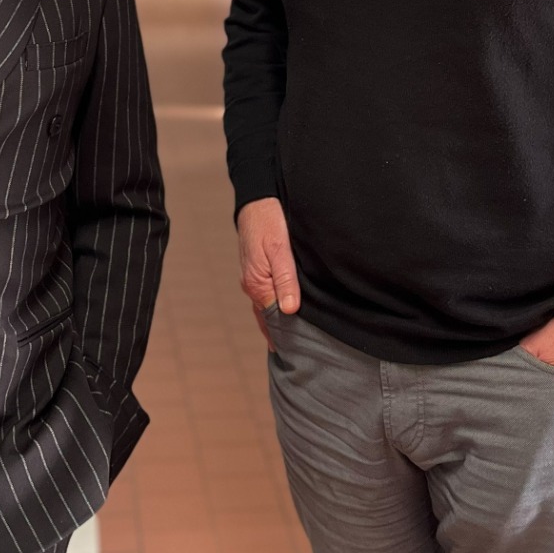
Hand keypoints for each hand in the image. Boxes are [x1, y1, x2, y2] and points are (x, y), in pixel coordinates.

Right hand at [237, 196, 299, 351]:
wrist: (256, 198)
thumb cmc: (268, 221)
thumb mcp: (278, 249)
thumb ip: (285, 279)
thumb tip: (289, 310)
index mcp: (258, 284)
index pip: (272, 319)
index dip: (286, 334)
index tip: (300, 351)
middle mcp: (254, 285)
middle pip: (268, 317)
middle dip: (282, 333)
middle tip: (299, 354)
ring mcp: (254, 278)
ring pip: (267, 307)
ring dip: (279, 321)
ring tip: (293, 340)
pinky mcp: (258, 270)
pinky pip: (267, 295)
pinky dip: (275, 308)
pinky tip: (284, 313)